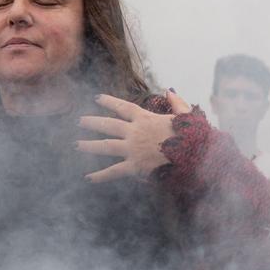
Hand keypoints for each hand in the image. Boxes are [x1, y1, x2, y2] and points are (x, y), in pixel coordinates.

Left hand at [77, 89, 192, 182]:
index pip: (122, 107)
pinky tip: (88, 178)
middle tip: (79, 121)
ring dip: (89, 145)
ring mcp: (132, 149)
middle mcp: (134, 132)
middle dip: (92, 122)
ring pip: (105, 146)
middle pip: (108, 125)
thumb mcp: (186, 114)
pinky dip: (101, 176)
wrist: (192, 152)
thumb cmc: (192, 135)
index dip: (108, 101)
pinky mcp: (135, 166)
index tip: (96, 98)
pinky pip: (114, 171)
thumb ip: (176, 101)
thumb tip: (169, 90)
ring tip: (76, 145)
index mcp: (145, 118)